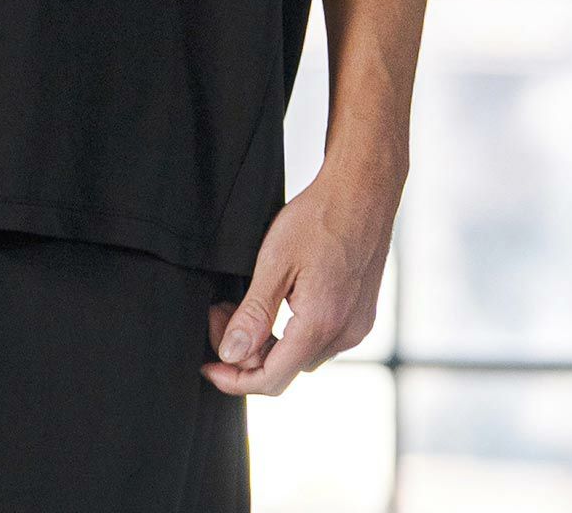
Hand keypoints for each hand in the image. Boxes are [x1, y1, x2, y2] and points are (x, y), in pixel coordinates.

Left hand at [200, 165, 395, 395]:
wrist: (362, 191)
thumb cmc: (319, 218)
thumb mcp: (274, 261)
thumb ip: (253, 313)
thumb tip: (231, 354)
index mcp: (320, 325)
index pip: (271, 379)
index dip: (234, 379)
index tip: (209, 366)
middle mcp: (344, 334)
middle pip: (285, 368)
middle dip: (246, 351)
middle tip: (220, 314)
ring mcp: (356, 326)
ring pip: (303, 354)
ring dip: (269, 341)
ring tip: (243, 304)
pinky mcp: (361, 315)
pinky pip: (321, 339)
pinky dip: (293, 331)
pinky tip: (278, 301)